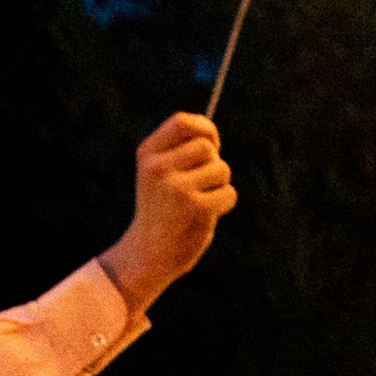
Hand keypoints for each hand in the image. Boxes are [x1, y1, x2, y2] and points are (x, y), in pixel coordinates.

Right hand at [98, 113, 234, 315]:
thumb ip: (178, 151)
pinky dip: (225, 203)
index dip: (204, 128)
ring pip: (222, 169)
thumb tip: (211, 135)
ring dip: (220, 184)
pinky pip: (229, 193)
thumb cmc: (161, 209)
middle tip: (202, 183)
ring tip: (202, 199)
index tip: (212, 142)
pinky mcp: (197, 208)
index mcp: (147, 154)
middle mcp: (159, 168)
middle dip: (213, 163)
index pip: (181, 121)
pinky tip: (207, 214)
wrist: (148, 253)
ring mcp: (177, 188)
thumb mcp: (157, 174)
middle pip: (206, 147)